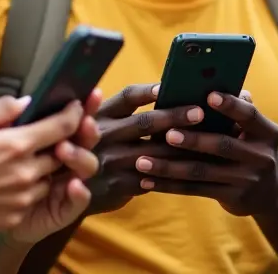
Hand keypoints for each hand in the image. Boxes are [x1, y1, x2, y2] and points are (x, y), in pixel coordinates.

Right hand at [0, 94, 94, 241]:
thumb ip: (2, 108)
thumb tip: (27, 102)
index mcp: (17, 144)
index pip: (63, 126)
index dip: (75, 114)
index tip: (76, 107)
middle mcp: (27, 172)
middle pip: (61, 154)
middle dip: (58, 144)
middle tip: (43, 137)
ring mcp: (23, 197)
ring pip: (48, 178)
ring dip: (42, 168)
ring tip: (19, 162)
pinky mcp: (16, 216)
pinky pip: (33, 199)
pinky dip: (27, 189)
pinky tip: (5, 184)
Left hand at [8, 89, 104, 243]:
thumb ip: (0, 113)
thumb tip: (29, 100)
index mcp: (40, 138)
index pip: (67, 120)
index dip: (82, 108)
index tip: (90, 95)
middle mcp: (56, 159)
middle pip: (83, 141)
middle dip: (87, 130)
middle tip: (83, 123)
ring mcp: (60, 185)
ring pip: (85, 168)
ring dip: (81, 157)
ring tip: (65, 151)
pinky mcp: (58, 210)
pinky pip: (77, 201)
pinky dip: (80, 193)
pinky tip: (73, 186)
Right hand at [87, 83, 204, 214]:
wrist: (70, 191)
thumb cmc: (96, 149)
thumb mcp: (99, 126)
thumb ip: (124, 113)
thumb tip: (168, 92)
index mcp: (101, 115)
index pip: (126, 97)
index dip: (148, 91)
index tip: (169, 85)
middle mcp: (103, 135)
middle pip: (144, 122)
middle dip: (174, 116)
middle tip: (200, 112)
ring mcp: (109, 162)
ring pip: (153, 153)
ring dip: (181, 147)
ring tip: (207, 140)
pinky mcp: (116, 186)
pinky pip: (151, 178)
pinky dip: (172, 173)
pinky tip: (192, 168)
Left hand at [134, 91, 277, 216]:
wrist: (272, 195)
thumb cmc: (254, 149)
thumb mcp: (256, 131)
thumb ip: (238, 111)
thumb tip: (214, 83)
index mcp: (268, 132)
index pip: (250, 115)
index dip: (230, 105)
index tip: (208, 95)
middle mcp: (261, 156)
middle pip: (222, 145)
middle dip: (193, 140)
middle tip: (167, 133)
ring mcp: (247, 180)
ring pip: (202, 171)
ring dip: (169, 166)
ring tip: (142, 160)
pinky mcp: (232, 198)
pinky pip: (195, 190)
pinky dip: (169, 185)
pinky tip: (147, 181)